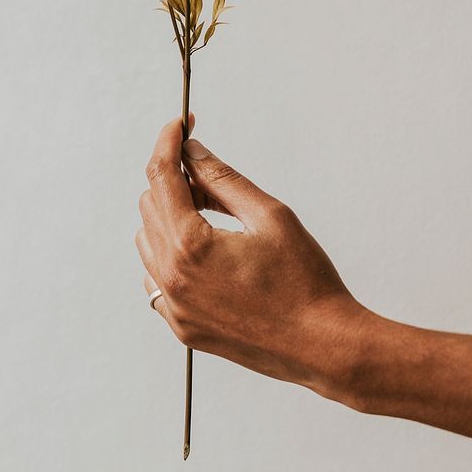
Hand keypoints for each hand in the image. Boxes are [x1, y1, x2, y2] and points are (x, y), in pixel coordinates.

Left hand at [134, 114, 368, 396]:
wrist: (323, 346)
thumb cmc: (306, 282)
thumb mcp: (270, 216)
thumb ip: (223, 180)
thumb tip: (192, 152)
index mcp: (191, 247)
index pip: (161, 177)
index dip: (168, 142)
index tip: (179, 124)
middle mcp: (172, 279)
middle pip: (150, 206)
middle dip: (174, 179)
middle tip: (209, 174)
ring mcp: (174, 308)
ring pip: (147, 241)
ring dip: (169, 217)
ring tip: (212, 214)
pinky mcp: (182, 327)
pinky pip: (155, 278)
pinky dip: (169, 255)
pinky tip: (204, 251)